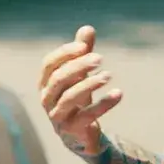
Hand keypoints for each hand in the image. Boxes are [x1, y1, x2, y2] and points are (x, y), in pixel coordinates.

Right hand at [38, 25, 122, 154]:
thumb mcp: (79, 74)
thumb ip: (82, 52)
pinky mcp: (71, 130)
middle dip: (79, 66)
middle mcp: (47, 98)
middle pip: (59, 78)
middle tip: (100, 58)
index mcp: (45, 82)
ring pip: (70, 97)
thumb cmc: (77, 97)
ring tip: (108, 75)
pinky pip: (86, 116)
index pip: (49, 63)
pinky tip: (118, 93)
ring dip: (90, 84)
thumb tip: (87, 28)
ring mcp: (57, 115)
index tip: (85, 46)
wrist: (79, 134)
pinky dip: (103, 104)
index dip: (65, 53)